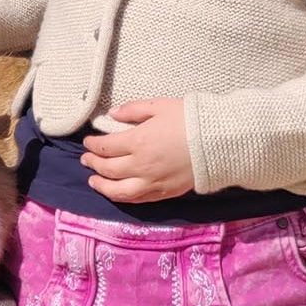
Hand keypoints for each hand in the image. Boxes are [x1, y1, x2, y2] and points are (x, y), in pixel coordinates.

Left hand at [80, 98, 194, 202]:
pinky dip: (122, 197)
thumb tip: (113, 114)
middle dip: (93, 163)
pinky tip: (117, 193)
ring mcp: (152, 182)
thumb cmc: (191, 120)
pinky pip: (138, 199)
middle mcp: (140, 165)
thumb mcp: (160, 105)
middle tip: (86, 159)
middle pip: (108, 168)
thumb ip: (134, 110)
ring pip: (118, 190)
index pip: (105, 147)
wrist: (219, 143)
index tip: (88, 142)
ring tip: (93, 181)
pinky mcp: (164, 193)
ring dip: (102, 186)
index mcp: (137, 141)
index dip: (93, 145)